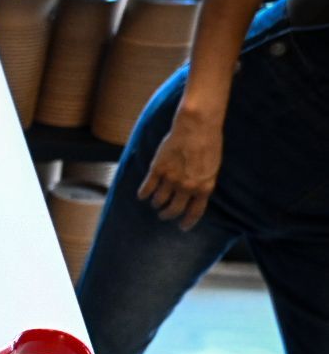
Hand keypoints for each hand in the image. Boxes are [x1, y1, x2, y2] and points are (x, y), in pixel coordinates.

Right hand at [137, 107, 222, 230]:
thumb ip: (203, 183)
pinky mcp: (157, 170)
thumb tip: (194, 195)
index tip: (182, 227)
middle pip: (174, 210)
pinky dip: (143, 194)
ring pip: (159, 201)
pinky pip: (147, 188)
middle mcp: (187, 187)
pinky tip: (142, 196)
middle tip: (164, 215)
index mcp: (204, 187)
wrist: (197, 126)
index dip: (187, 222)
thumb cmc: (209, 143)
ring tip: (155, 203)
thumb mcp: (212, 167)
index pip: (195, 213)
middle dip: (167, 215)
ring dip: (156, 204)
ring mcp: (171, 179)